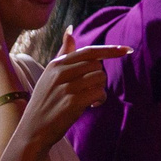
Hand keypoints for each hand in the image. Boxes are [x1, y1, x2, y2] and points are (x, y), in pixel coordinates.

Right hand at [7, 42, 127, 156]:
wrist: (33, 131)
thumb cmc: (45, 102)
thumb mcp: (50, 74)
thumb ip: (64, 53)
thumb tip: (70, 29)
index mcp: (56, 64)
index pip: (89, 51)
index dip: (110, 50)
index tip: (127, 50)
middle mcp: (59, 72)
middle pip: (97, 65)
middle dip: (99, 78)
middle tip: (89, 90)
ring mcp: (65, 87)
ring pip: (100, 78)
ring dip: (100, 89)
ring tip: (88, 98)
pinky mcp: (72, 102)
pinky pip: (99, 93)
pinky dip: (100, 99)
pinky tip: (91, 105)